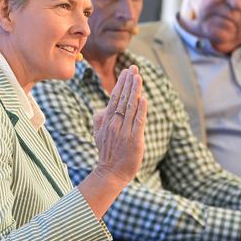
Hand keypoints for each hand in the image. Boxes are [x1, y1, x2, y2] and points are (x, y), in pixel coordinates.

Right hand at [90, 66, 146, 184]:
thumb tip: (101, 109)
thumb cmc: (106, 154)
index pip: (114, 97)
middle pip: (123, 98)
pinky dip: (141, 110)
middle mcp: (115, 123)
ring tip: (139, 77)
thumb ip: (99, 121)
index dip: (121, 83)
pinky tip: (143, 99)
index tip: (126, 71)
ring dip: (135, 91)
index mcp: (107, 121)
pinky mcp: (134, 140)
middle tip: (134, 68)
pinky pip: (138, 122)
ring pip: (130, 107)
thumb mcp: (97, 135)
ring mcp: (124, 131)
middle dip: (129, 82)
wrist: (110, 173)